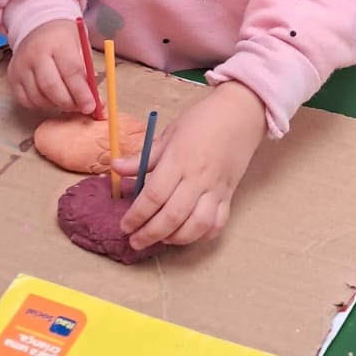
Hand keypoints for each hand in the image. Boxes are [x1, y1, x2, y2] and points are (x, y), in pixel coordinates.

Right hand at [8, 20, 97, 115]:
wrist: (39, 27)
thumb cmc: (64, 40)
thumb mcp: (81, 48)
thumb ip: (87, 74)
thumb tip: (95, 102)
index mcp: (57, 42)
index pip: (70, 72)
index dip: (82, 93)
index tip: (91, 106)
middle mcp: (35, 53)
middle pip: (51, 86)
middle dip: (68, 103)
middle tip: (79, 107)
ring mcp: (21, 65)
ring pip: (38, 97)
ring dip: (55, 105)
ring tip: (67, 101)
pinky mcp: (12, 76)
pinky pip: (26, 100)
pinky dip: (40, 105)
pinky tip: (50, 98)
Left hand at [116, 82, 266, 250]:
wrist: (240, 114)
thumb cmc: (202, 121)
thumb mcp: (169, 134)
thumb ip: (143, 158)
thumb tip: (114, 168)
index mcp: (179, 160)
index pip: (154, 196)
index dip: (137, 215)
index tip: (125, 225)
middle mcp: (198, 178)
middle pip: (172, 216)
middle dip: (150, 234)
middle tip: (135, 241)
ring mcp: (216, 189)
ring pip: (197, 225)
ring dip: (176, 238)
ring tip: (161, 239)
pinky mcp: (230, 195)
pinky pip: (218, 223)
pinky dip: (203, 234)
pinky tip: (188, 233)